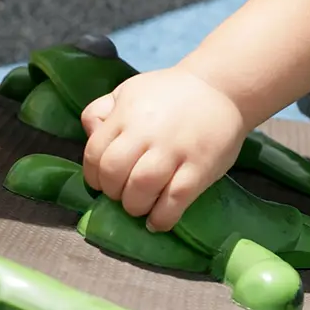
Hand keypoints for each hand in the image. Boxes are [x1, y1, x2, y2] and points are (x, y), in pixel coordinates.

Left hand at [79, 67, 248, 232]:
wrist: (220, 88)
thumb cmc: (169, 94)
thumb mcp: (129, 91)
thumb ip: (101, 111)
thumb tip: (89, 135)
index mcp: (126, 114)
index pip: (95, 154)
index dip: (93, 175)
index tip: (103, 182)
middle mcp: (147, 132)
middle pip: (114, 173)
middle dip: (112, 192)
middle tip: (123, 194)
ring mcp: (174, 150)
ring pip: (141, 188)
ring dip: (135, 206)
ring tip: (140, 206)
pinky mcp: (199, 168)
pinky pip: (175, 200)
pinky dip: (162, 218)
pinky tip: (158, 221)